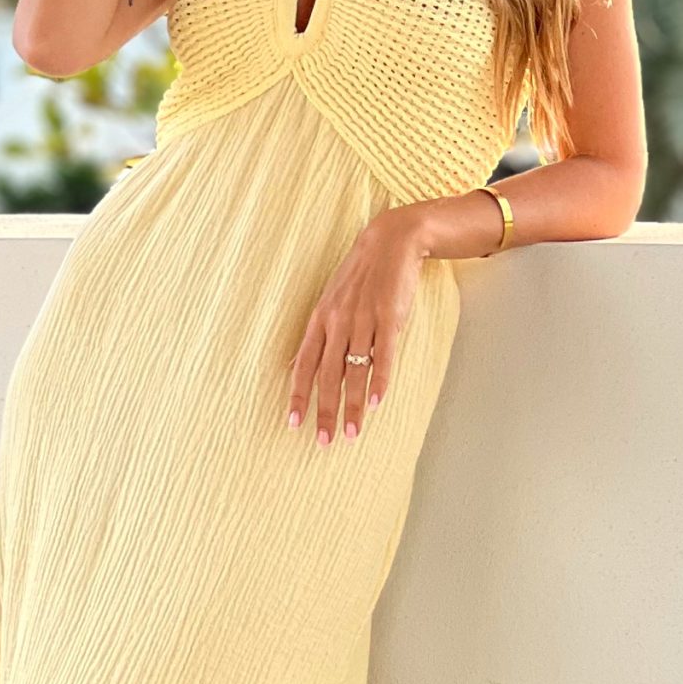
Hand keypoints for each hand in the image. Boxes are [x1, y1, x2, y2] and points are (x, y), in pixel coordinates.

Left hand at [287, 206, 428, 445]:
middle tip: (324, 441)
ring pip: (354, 371)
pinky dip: (379, 379)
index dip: (297, 395)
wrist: (390, 242)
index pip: (304, 365)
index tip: (293, 423)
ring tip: (351, 433)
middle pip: (328, 375)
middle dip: (324, 411)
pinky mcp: (389, 316)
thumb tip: (293, 365)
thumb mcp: (328, 303)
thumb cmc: (359, 277)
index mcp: (320, 321)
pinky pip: (382, 354)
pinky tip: (376, 402)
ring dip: (352, 405)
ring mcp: (363, 319)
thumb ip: (315, 337)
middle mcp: (337, 322)